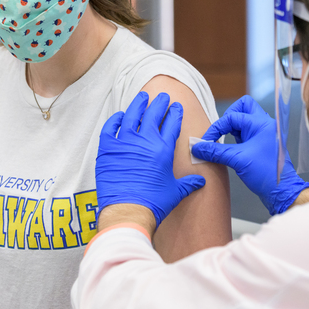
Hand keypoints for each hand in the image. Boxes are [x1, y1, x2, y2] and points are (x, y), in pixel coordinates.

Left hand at [96, 92, 205, 229]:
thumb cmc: (153, 203)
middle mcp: (145, 141)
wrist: (127, 212)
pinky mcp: (107, 149)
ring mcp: (125, 143)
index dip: (175, 113)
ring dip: (139, 104)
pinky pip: (111, 128)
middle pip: (153, 114)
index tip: (176, 106)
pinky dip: (116, 119)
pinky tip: (120, 116)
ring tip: (142, 97)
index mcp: (163, 149)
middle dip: (160, 103)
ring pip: (132, 115)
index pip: (172, 124)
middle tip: (162, 96)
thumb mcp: (175, 191)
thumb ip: (189, 183)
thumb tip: (201, 181)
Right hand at [192, 95, 308, 214]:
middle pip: (244, 106)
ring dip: (232, 127)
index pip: (232, 116)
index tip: (206, 141)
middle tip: (221, 131)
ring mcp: (264, 133)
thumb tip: (197, 147)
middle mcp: (264, 124)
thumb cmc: (265, 173)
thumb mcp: (237, 160)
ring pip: (244, 118)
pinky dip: (236, 136)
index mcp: (262, 124)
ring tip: (224, 142)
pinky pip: (246, 131)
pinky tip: (229, 148)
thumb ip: (216, 151)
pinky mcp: (261, 142)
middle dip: (228, 116)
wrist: (281, 190)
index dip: (216, 128)